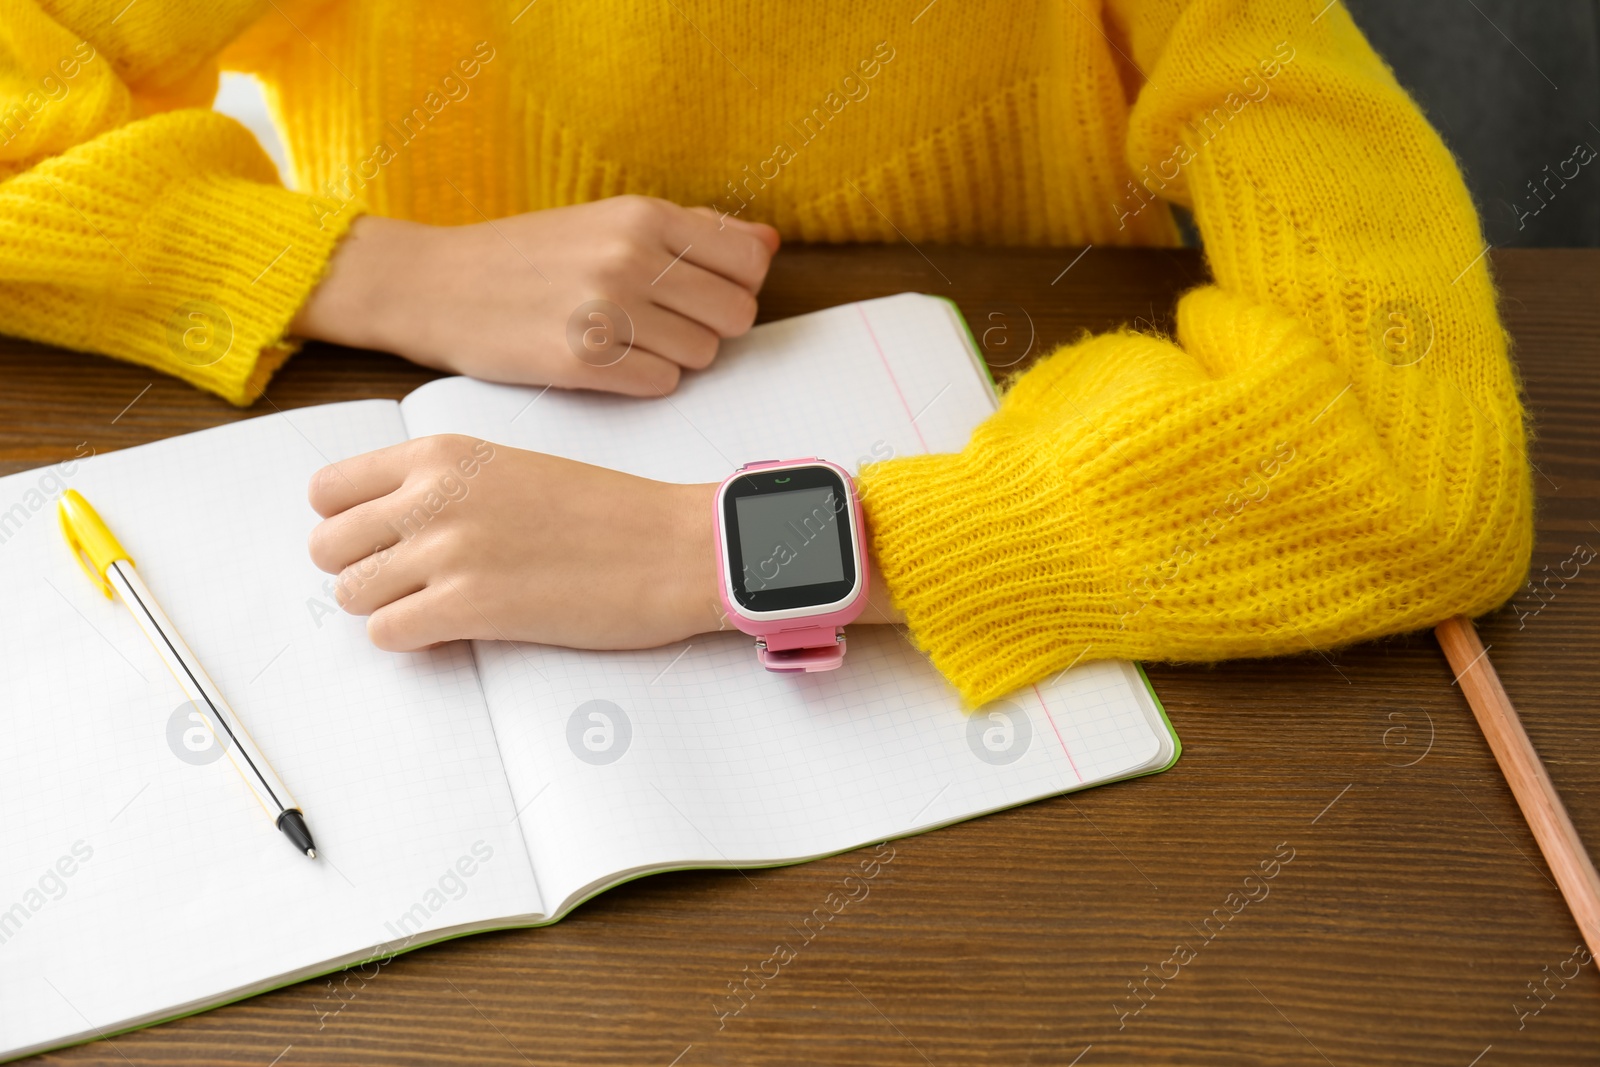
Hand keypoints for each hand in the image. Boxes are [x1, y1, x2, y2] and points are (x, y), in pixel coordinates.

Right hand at [291, 196, 779, 396]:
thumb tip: (766, 242)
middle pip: (735, 315)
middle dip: (709, 327)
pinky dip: (642, 381)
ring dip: (674, 357)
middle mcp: (631, 257)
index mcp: (643, 216)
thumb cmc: (523, 256)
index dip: (735, 286)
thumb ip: (692, 231)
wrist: (434, 285)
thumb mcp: (607, 221)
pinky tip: (606, 362)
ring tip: (626, 340)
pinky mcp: (584, 362)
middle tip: (663, 324)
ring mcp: (608, 311)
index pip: (749, 263)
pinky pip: (661, 385)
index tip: (702, 293)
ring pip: (702, 356)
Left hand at [306, 435, 903, 652]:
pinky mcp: (470, 607)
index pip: (328, 489)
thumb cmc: (608, 513)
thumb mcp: (513, 469)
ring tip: (437, 607)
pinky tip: (455, 629)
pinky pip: (387, 634)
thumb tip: (386, 525)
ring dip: (386, 608)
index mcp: (443, 453)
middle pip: (327, 546)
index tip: (379, 541)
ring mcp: (448, 551)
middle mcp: (433, 495)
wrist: (673, 547)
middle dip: (360, 571)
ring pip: (350, 594)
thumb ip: (445, 486)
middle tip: (408, 583)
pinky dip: (412, 640)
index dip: (345, 523)